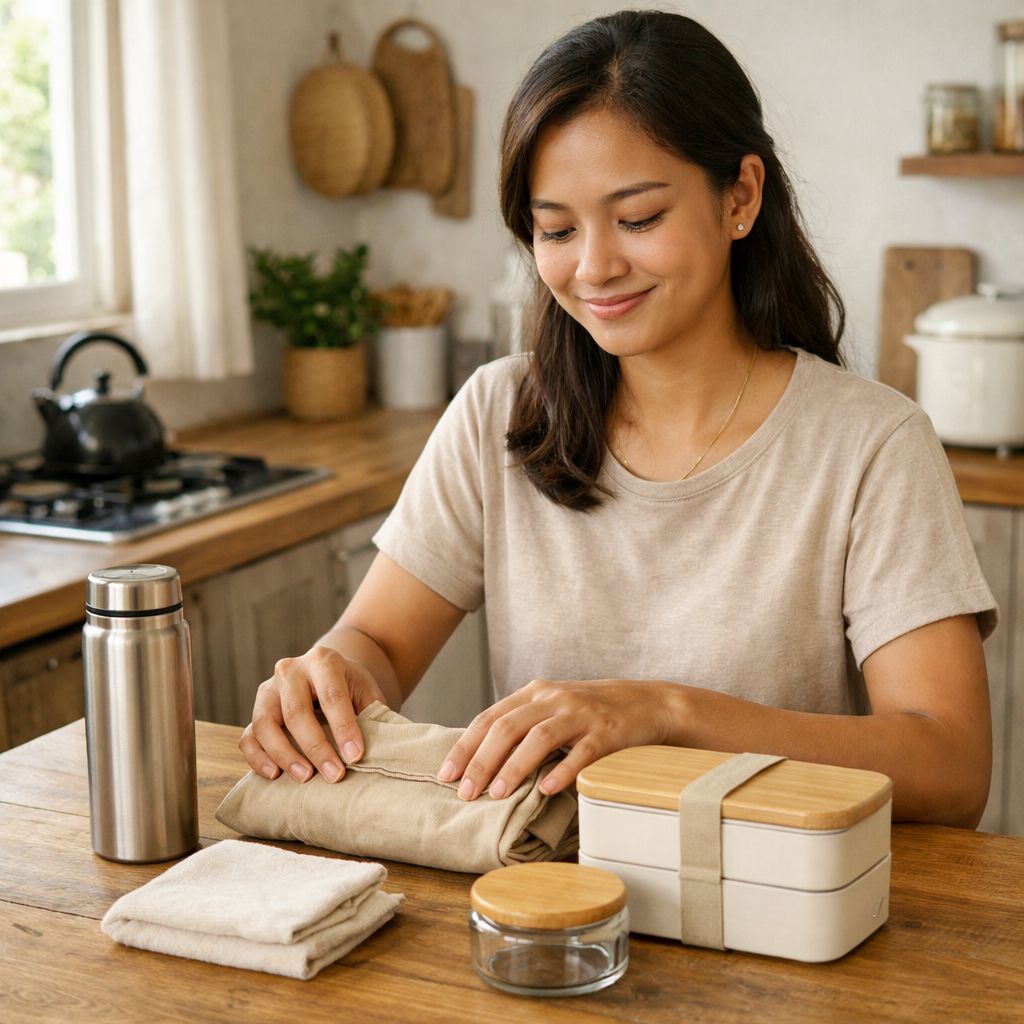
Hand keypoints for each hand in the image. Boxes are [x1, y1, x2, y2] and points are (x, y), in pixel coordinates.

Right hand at [238, 645, 386, 784]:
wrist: (328, 673)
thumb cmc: (350, 687)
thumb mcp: (366, 691)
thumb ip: (371, 714)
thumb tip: (379, 750)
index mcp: (323, 660)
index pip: (332, 696)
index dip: (344, 728)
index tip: (356, 756)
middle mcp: (290, 670)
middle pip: (296, 711)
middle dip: (316, 747)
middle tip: (334, 775)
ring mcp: (268, 689)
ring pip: (265, 723)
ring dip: (284, 755)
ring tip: (306, 778)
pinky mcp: (256, 710)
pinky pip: (249, 736)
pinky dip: (258, 758)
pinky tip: (275, 776)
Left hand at [437, 678, 674, 799]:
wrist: (646, 703)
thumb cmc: (590, 713)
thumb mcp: (552, 709)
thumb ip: (520, 726)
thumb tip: (478, 760)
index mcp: (534, 694)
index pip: (490, 718)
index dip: (466, 747)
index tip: (447, 775)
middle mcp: (553, 699)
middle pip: (508, 727)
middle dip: (482, 761)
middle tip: (466, 792)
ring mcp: (581, 714)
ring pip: (540, 737)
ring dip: (515, 766)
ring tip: (497, 793)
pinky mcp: (608, 731)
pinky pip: (582, 752)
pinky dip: (563, 770)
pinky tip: (548, 789)